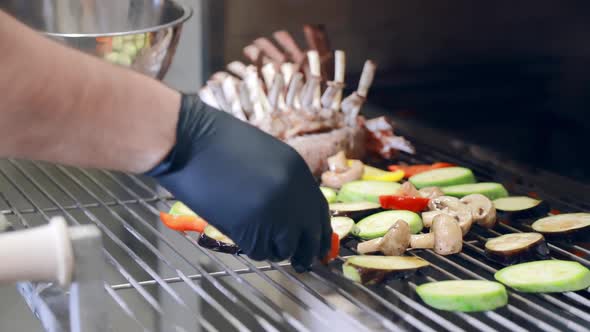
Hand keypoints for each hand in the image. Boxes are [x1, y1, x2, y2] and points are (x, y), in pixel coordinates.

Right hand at [148, 95, 331, 270]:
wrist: (189, 141)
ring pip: (285, 248)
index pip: (320, 211)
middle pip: (310, 235)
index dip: (319, 232)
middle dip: (305, 252)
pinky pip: (260, 251)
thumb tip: (292, 210)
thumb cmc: (218, 142)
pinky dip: (253, 249)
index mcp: (298, 173)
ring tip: (257, 238)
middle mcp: (294, 195)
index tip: (318, 245)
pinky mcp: (251, 229)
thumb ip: (284, 181)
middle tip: (301, 263)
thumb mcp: (266, 155)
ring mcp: (274, 213)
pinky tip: (242, 236)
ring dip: (274, 249)